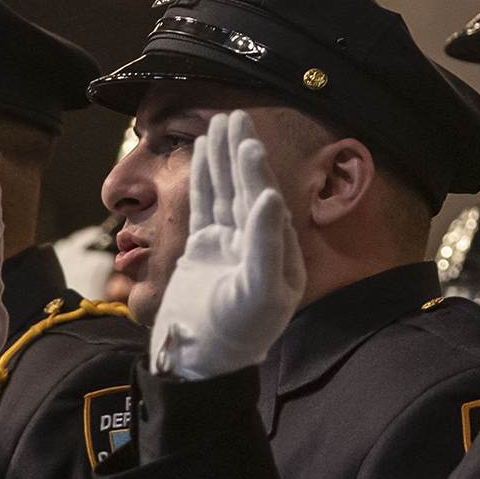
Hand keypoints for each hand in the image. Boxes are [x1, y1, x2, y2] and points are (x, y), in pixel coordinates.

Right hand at [150, 110, 306, 379]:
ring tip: (218, 125)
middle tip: (234, 117)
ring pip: (224, 192)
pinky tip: (202, 155)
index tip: (248, 142)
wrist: (199, 361)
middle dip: (241, 153)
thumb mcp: (259, 293)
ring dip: (221, 159)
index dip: (256, 172)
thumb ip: (266, 245)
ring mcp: (230, 245)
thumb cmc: (236, 334)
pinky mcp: (205, 249)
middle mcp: (258, 245)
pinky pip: (204, 206)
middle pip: (247, 188)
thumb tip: (269, 198)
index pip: (266, 203)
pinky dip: (202, 180)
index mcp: (280, 255)